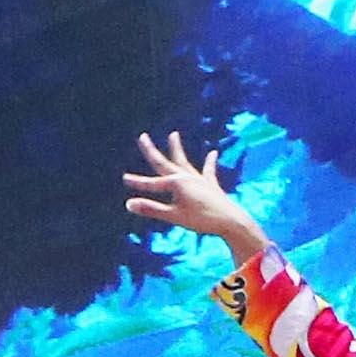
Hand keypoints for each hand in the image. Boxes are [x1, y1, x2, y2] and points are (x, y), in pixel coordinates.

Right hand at [122, 130, 272, 268]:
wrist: (231, 222)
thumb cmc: (202, 220)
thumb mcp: (174, 217)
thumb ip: (151, 209)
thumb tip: (129, 203)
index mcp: (176, 183)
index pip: (151, 183)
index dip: (137, 182)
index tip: (124, 178)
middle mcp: (187, 177)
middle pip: (165, 162)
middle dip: (151, 150)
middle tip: (143, 136)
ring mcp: (199, 179)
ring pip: (184, 161)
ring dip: (177, 148)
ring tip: (174, 134)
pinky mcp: (211, 185)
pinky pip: (208, 171)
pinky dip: (210, 161)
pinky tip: (213, 152)